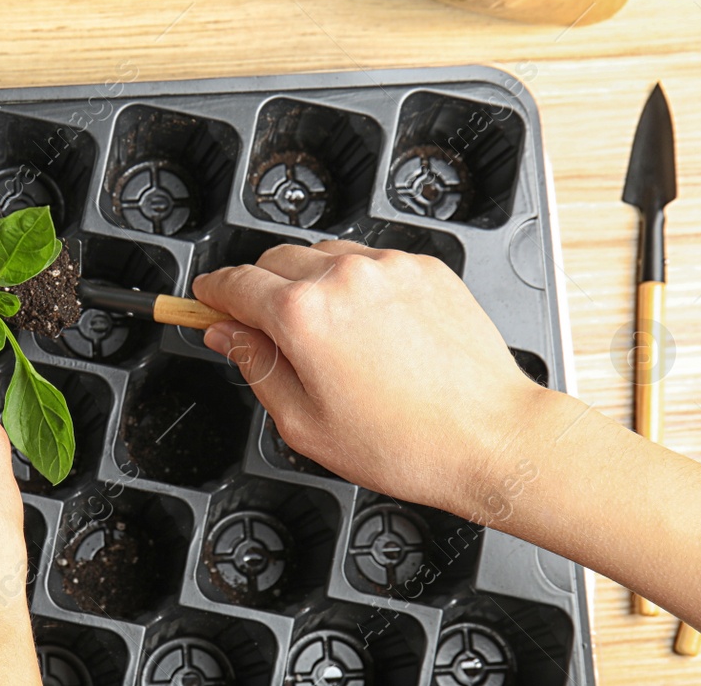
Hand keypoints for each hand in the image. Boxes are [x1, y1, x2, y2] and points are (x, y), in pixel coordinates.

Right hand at [191, 240, 544, 518]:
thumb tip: (226, 334)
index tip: (207, 300)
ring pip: (322, 256)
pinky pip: (371, 262)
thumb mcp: (305, 424)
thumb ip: (256, 367)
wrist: (493, 439)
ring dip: (309, 283)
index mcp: (303, 315)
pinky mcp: (425, 268)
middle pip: (273, 260)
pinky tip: (372, 330)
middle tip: (267, 331)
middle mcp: (343, 278)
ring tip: (330, 337)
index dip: (212, 293)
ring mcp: (388, 268)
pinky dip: (357, 284)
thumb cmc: (409, 444)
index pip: (234, 283)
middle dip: (260, 289)